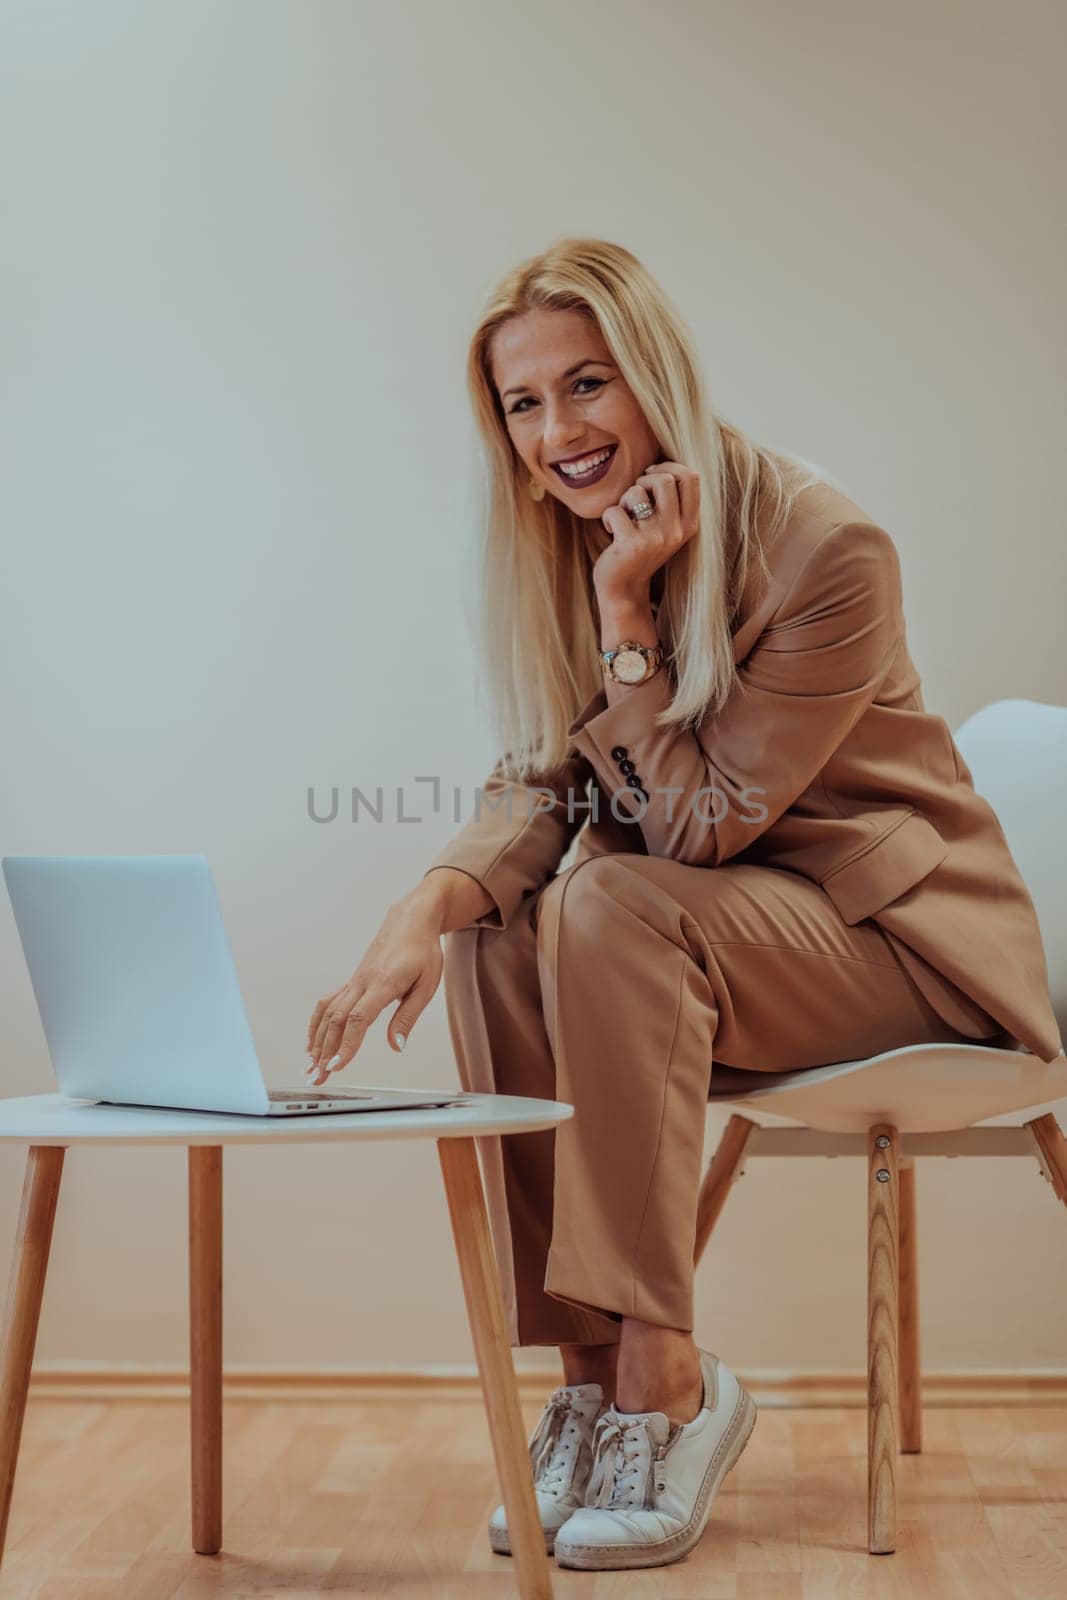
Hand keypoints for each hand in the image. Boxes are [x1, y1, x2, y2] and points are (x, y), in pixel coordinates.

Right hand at [304, 899, 443, 1084]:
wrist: (410, 920)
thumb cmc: (423, 951)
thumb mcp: (426, 985)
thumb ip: (408, 1017)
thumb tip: (396, 1046)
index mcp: (383, 983)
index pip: (358, 1018)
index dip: (346, 1044)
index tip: (337, 1066)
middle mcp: (362, 982)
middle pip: (336, 1020)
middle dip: (325, 1052)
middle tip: (317, 1077)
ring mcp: (354, 981)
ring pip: (328, 1012)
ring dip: (317, 1041)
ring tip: (310, 1065)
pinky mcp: (352, 981)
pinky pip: (329, 1003)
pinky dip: (317, 1023)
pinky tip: (313, 1041)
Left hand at [593, 459, 700, 607]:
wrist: (624, 588)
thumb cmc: (641, 548)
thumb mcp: (665, 526)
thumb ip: (670, 500)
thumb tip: (658, 466)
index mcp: (689, 523)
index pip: (692, 477)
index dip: (669, 467)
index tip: (652, 476)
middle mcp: (677, 531)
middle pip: (665, 479)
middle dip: (643, 481)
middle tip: (635, 498)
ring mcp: (655, 538)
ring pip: (637, 492)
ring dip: (624, 500)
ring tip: (624, 517)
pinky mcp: (631, 545)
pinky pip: (614, 510)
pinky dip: (608, 517)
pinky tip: (612, 532)